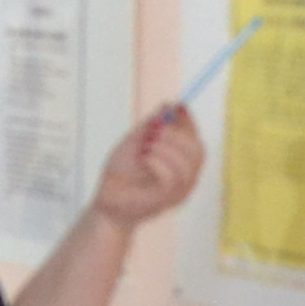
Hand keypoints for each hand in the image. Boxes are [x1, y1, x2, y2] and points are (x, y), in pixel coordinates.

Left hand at [92, 105, 203, 228]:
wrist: (106, 198)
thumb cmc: (121, 173)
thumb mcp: (136, 141)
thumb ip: (152, 125)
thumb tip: (169, 104)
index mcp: (181, 163)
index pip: (196, 140)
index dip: (189, 122)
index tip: (178, 105)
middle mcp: (185, 178)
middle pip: (198, 151)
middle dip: (177, 134)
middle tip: (155, 130)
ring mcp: (177, 191)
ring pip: (188, 165)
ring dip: (166, 149)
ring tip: (146, 147)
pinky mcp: (165, 200)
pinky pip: (173, 178)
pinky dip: (159, 163)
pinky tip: (145, 159)